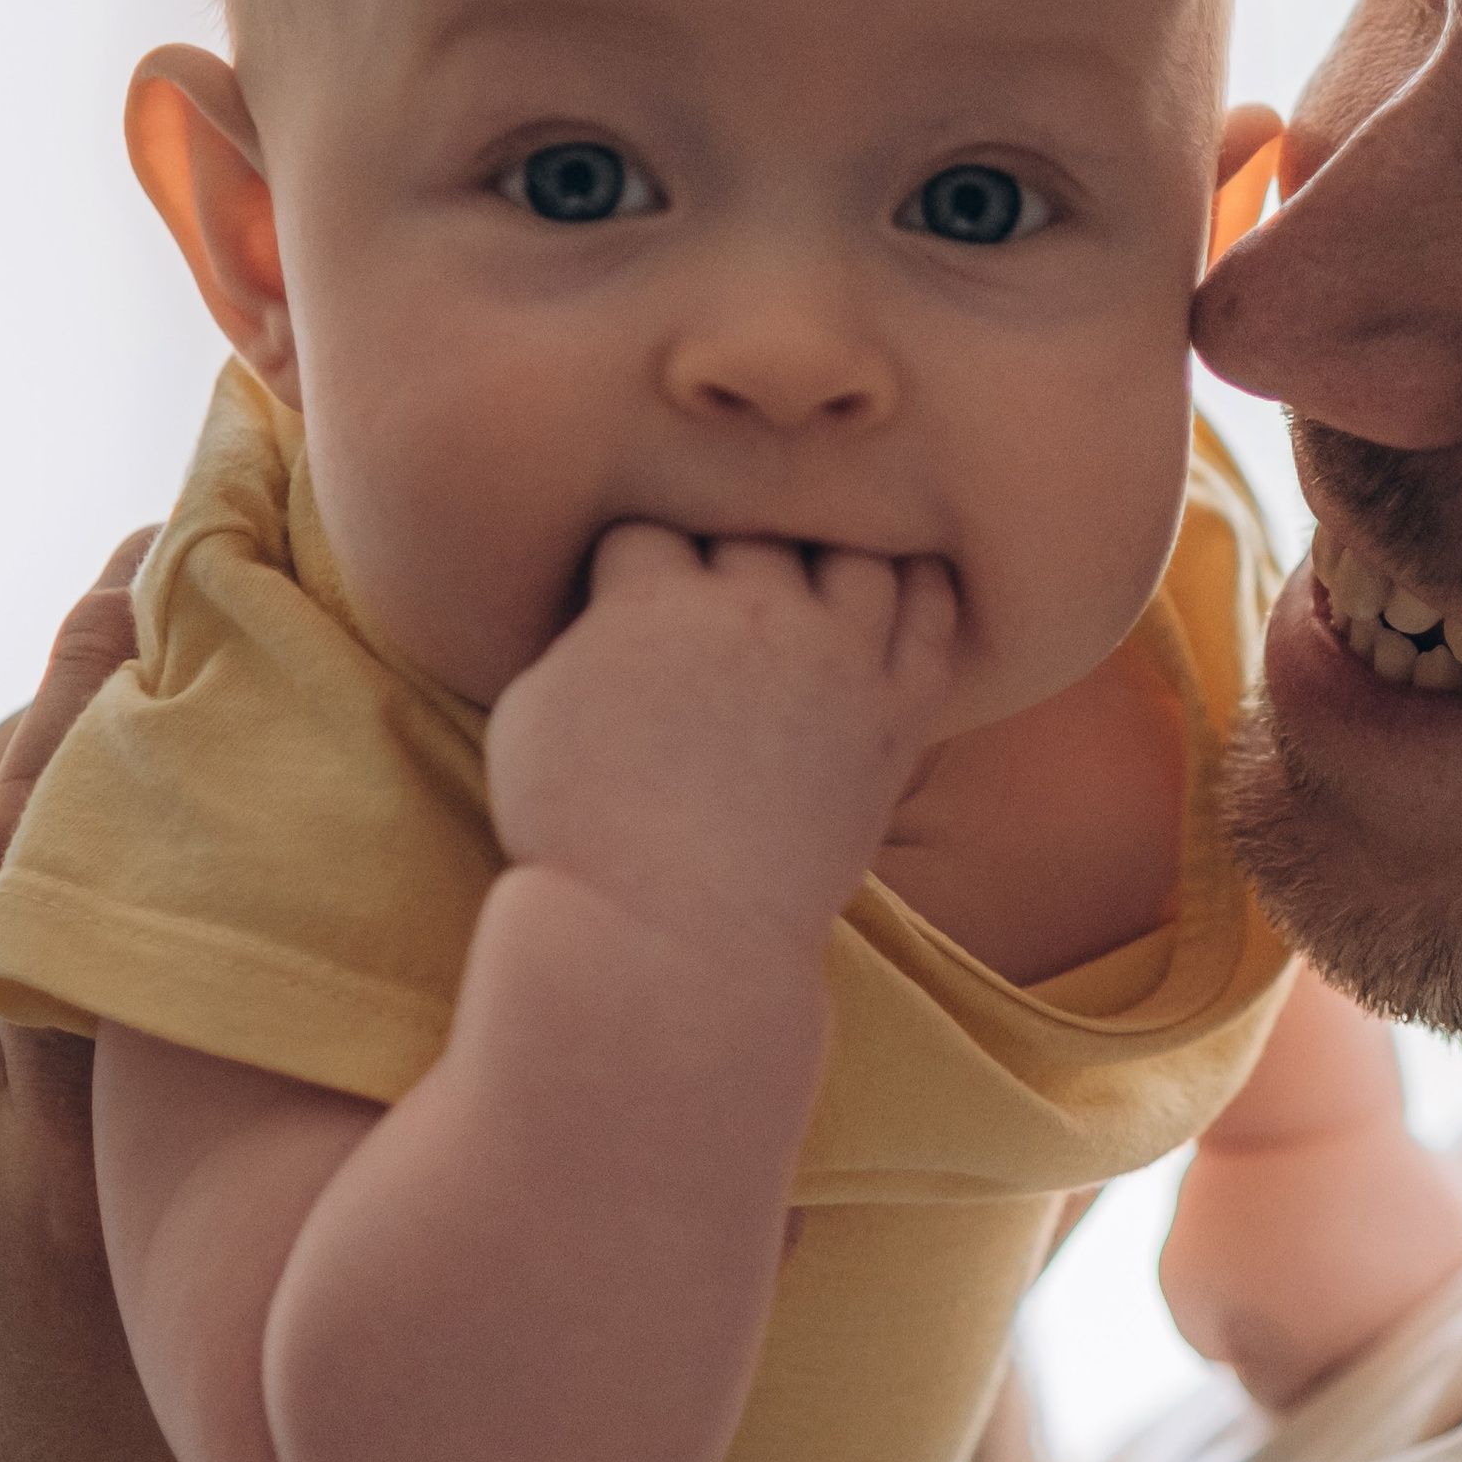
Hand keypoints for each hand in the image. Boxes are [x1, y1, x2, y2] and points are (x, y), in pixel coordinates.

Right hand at [486, 527, 959, 945]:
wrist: (670, 940)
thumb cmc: (577, 836)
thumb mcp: (529, 714)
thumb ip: (574, 631)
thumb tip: (598, 595)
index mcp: (654, 600)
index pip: (651, 523)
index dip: (636, 554)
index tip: (632, 588)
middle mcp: (756, 612)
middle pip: (758, 521)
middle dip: (733, 541)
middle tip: (723, 581)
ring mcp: (837, 659)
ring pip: (859, 551)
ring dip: (832, 552)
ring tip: (814, 570)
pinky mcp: (895, 716)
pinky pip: (932, 620)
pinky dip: (922, 589)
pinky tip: (904, 582)